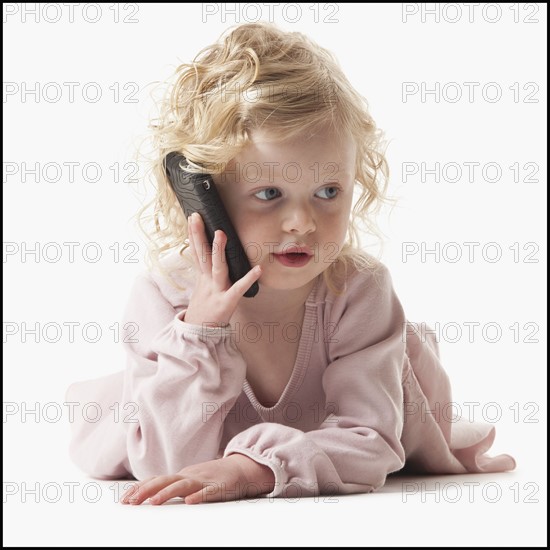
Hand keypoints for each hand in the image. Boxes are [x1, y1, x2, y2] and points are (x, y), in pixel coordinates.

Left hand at [120, 454, 274, 504]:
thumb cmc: (214, 477)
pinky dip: (199, 496)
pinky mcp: (219, 488)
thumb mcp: (191, 480)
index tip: (124, 500)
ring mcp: (204, 481)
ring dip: (167, 494)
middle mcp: (190, 476)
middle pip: (165, 481)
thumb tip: (150, 494)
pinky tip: (191, 502)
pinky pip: (208, 492)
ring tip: (153, 503)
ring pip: (183, 486)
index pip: (157, 480)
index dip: (140, 489)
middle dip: (146, 491)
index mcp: (182, 475)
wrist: (241, 468)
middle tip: (130, 502)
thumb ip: (174, 486)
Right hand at [184, 213, 261, 326]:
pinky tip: (258, 269)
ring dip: (218, 251)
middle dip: (199, 236)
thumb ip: (207, 271)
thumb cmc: (204, 308)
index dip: (193, 234)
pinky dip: (248, 279)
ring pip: (217, 268)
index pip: (195, 251)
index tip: (192, 217)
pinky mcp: (226, 302)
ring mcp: (216, 291)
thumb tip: (210, 255)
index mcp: (202, 277)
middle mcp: (207, 281)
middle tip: (197, 217)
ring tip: (221, 234)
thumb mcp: (202, 287)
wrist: (198, 333)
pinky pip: (238, 288)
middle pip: (201, 255)